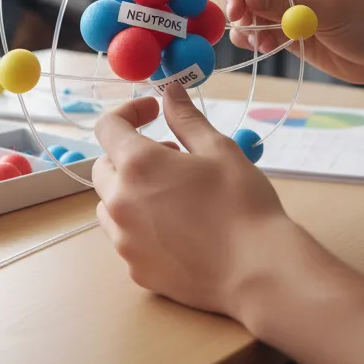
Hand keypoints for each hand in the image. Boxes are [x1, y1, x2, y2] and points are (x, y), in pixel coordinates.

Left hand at [93, 84, 295, 317]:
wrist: (259, 272)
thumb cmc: (243, 205)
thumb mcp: (218, 149)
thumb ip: (186, 118)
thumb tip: (170, 91)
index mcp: (138, 165)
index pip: (108, 127)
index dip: (128, 112)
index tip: (152, 111)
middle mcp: (121, 202)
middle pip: (104, 167)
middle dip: (129, 154)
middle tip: (171, 156)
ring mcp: (125, 240)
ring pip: (110, 205)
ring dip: (131, 191)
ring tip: (174, 194)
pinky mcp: (137, 270)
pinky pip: (126, 238)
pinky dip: (141, 225)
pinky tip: (179, 229)